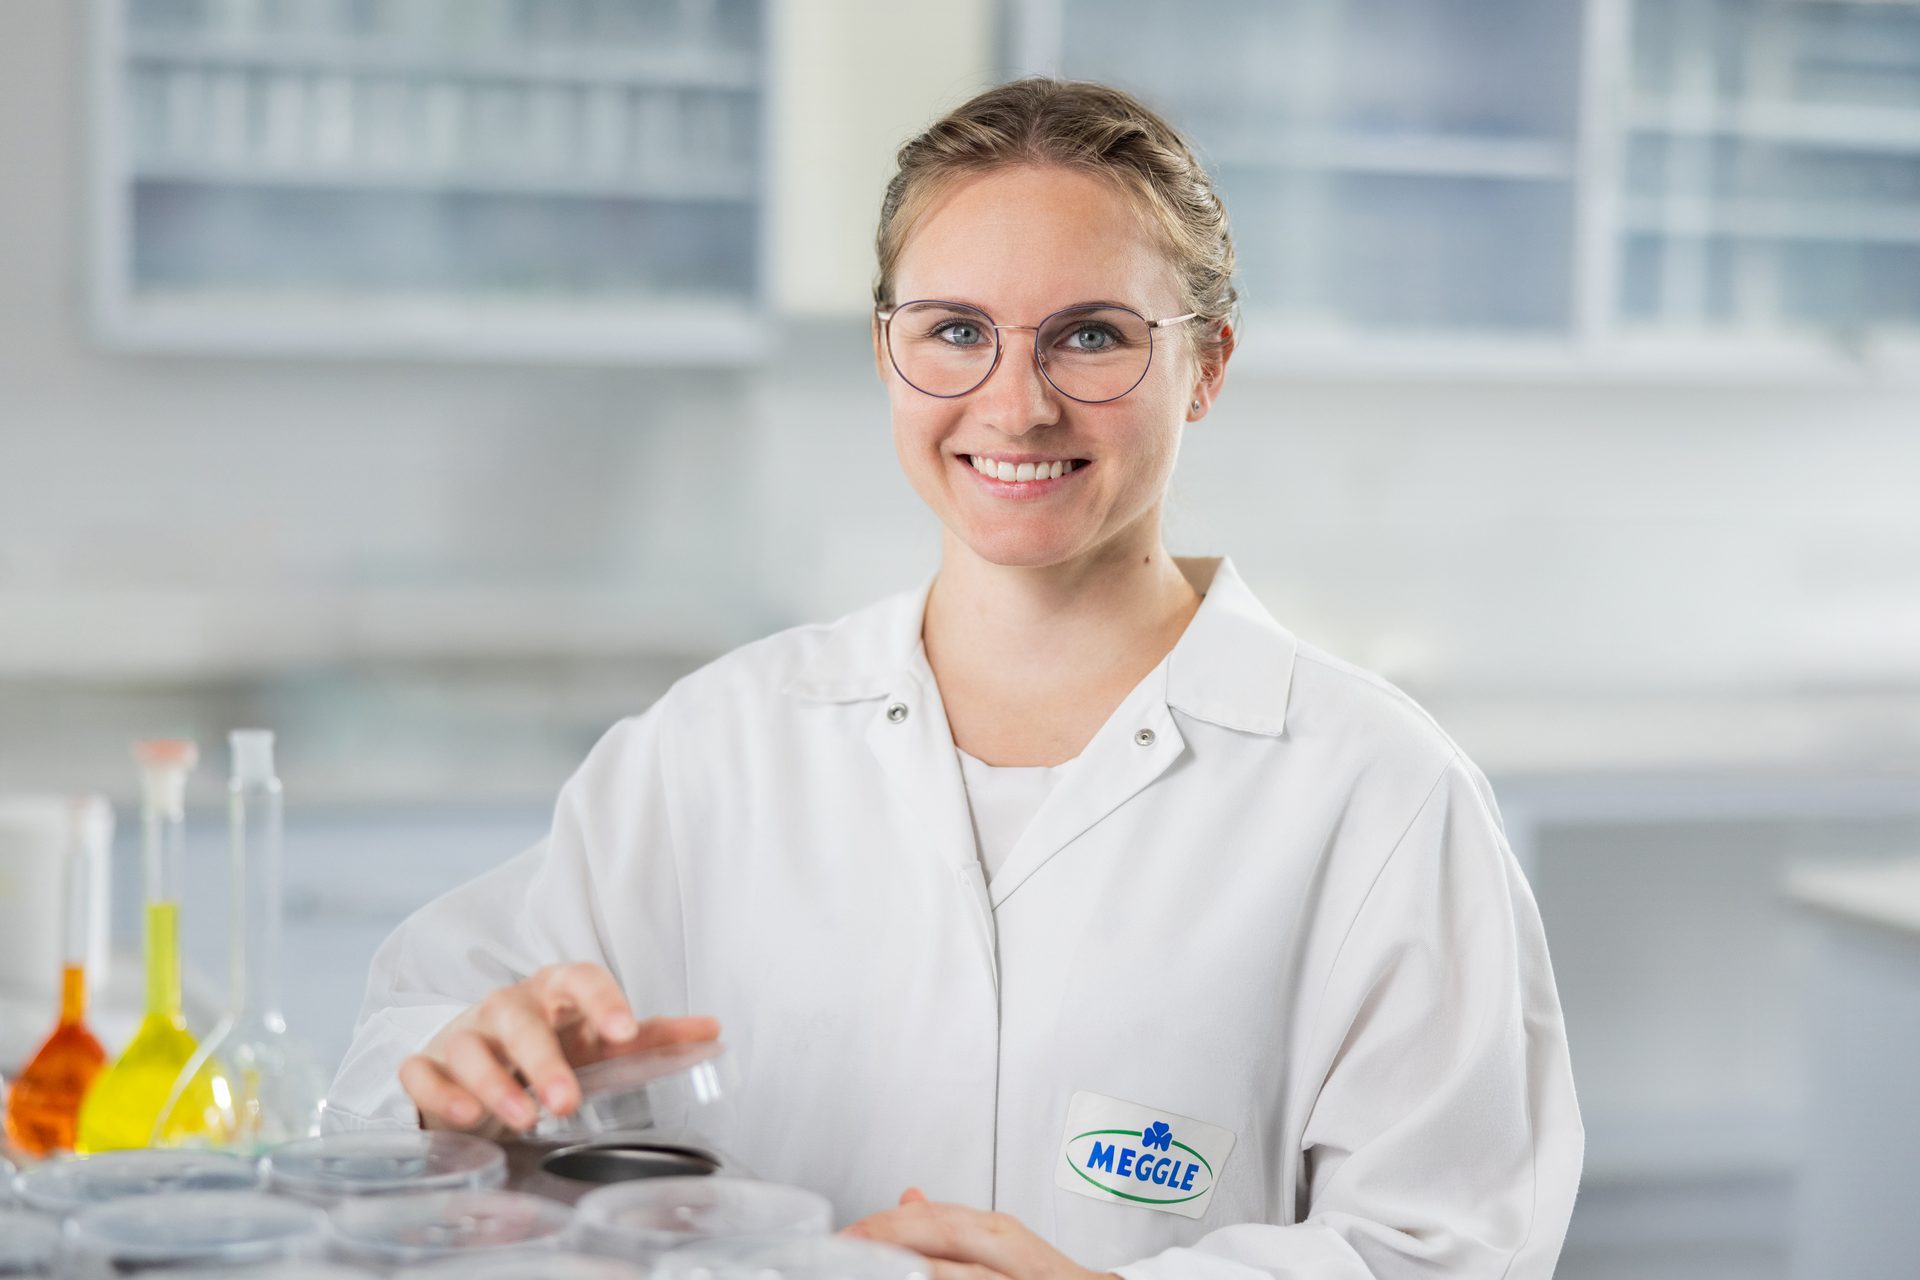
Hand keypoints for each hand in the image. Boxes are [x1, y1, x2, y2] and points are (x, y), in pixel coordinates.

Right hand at [399, 961, 718, 1133]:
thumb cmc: (551, 1043)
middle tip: (567, 1101)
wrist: (481, 1055)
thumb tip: (714, 1030)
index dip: (603, 1000)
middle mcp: (508, 1008)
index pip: (579, 979)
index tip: (626, 1031)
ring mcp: (465, 1034)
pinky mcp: (428, 1065)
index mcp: (556, 994)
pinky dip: (438, 1094)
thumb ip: (655, 1038)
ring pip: (470, 1046)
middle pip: (520, 1018)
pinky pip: (421, 1073)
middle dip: (543, 1059)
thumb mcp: (599, 1040)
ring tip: (523, 1119)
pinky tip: (463, 1120)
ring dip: (494, 1083)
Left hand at [844, 1189, 1118, 1279]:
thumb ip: (951, 1225)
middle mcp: (1011, 1255)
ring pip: (963, 1275)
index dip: (885, 1226)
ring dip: (921, 1271)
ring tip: (881, 1269)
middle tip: (849, 1250)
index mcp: (997, 1232)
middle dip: (894, 1244)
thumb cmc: (1043, 1276)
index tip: (845, 1237)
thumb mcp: (998, 1241)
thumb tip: (906, 1199)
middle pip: (946, 1241)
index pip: (934, 1219)